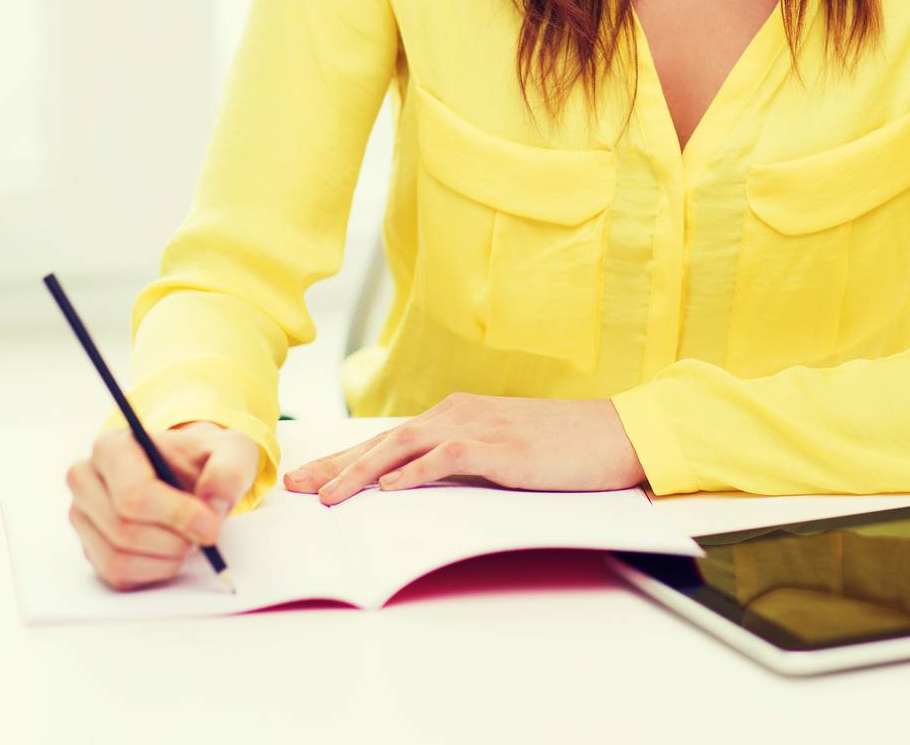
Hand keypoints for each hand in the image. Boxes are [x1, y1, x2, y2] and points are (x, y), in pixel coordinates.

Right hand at [66, 420, 259, 591]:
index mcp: (113, 447)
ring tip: (189, 541)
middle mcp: (87, 480)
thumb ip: (229, 471)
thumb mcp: (231, 452)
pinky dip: (153, 571)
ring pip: (118, 557)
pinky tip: (172, 552)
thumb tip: (214, 505)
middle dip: (173, 540)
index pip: (134, 493)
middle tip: (204, 535)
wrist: (189, 473)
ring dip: (164, 559)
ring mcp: (83, 516)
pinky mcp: (90, 547)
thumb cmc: (204, 460)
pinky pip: (116, 575)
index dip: (176, 516)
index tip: (210, 526)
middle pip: (124, 529)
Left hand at [282, 393, 646, 503]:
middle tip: (295, 487)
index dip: (345, 459)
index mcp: (457, 414)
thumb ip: (461, 462)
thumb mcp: (502, 452)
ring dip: (361, 472)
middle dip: (335, 464)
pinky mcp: (500, 446)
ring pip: (404, 447)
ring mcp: (479, 426)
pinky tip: (390, 488)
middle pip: (383, 440)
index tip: (309, 478)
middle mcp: (459, 413)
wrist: (614, 433)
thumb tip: (417, 485)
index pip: (388, 439)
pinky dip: (415, 471)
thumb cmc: (563, 447)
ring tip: (329, 496)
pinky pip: (447, 457)